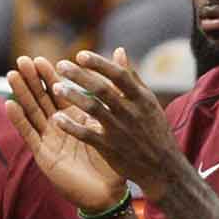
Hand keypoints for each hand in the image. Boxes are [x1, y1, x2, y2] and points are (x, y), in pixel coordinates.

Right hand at [7, 55, 125, 213]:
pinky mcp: (44, 154)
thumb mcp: (116, 122)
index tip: (40, 59)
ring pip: (33, 112)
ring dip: (21, 94)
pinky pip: (31, 134)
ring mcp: (49, 140)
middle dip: (32, 80)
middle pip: (42, 98)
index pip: (58, 92)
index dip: (48, 76)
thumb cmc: (113, 161)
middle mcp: (59, 127)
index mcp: (75, 118)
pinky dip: (20, 120)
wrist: (108, 193)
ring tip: (12, 75)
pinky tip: (10, 104)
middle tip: (22, 60)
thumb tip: (120, 62)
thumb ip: (114, 91)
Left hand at [50, 48, 182, 198]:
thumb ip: (131, 77)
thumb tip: (118, 50)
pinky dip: (71, 126)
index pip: (118, 75)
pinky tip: (57, 118)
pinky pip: (86, 134)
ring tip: (55, 87)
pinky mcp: (109, 148)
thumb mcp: (148, 102)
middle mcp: (130, 111)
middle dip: (80, 75)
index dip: (99, 64)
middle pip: (102, 89)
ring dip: (73, 96)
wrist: (163, 168)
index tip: (80, 55)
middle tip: (60, 65)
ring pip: (93, 109)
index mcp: (141, 98)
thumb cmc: (154, 131)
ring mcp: (119, 130)